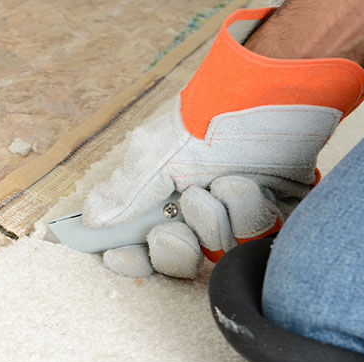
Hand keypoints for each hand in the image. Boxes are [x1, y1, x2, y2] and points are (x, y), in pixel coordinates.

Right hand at [83, 101, 308, 278]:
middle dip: (179, 238)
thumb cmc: (206, 123)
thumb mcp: (156, 155)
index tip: (122, 255)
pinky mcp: (269, 220)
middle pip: (178, 259)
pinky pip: (257, 240)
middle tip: (184, 206)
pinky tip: (252, 184)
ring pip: (218, 250)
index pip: (139, 248)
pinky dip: (251, 210)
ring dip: (217, 214)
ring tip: (224, 180)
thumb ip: (125, 191)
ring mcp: (233, 221)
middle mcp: (195, 217)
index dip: (130, 259)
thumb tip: (93, 217)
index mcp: (163, 202)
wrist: (264, 99)